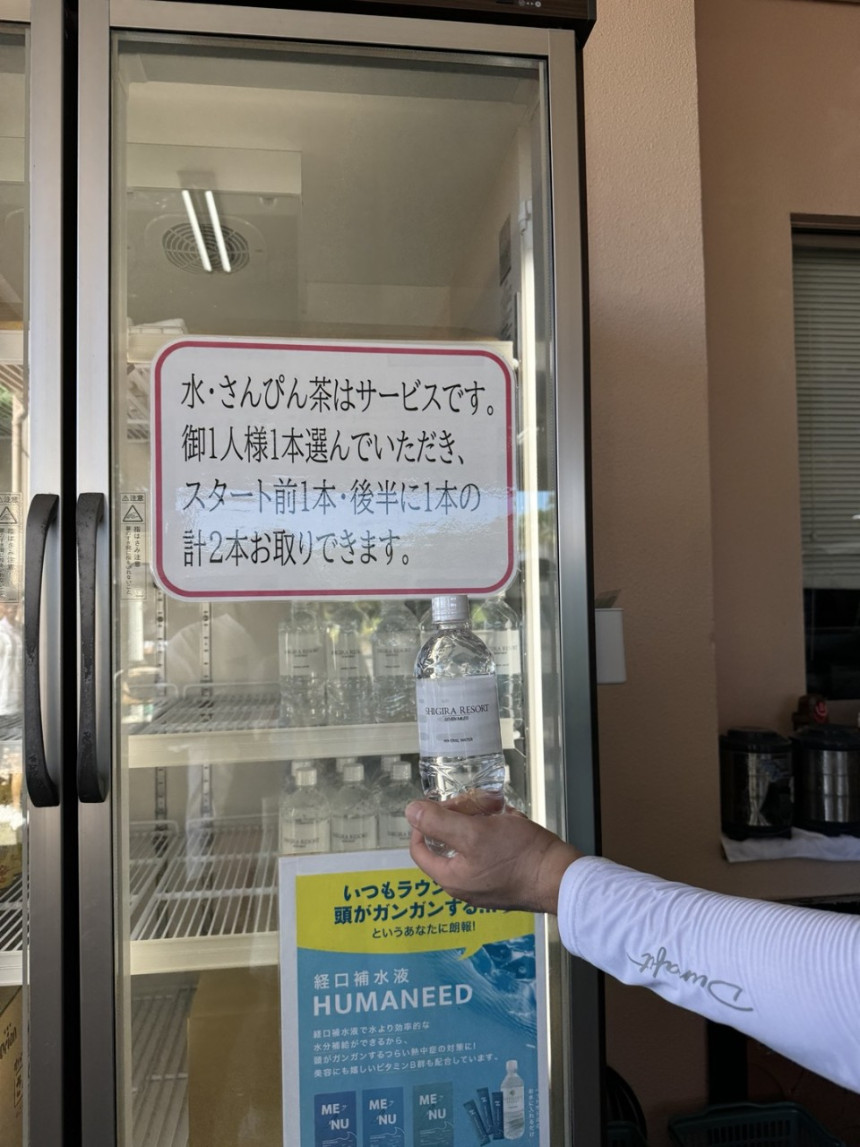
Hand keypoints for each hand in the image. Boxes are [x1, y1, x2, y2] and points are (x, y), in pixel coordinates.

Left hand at [405, 798, 582, 913]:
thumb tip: (410, 812)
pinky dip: (497, 831)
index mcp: (451, 878)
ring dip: (481, 820)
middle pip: (447, 842)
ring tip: (498, 808)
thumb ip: (438, 822)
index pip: (420, 848)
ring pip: (471, 842)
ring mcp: (485, 883)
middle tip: (477, 802)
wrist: (560, 877)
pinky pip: (490, 849)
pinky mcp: (504, 877)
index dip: (425, 822)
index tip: (440, 804)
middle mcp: (464, 885)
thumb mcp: (473, 833)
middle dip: (460, 815)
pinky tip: (510, 821)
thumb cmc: (518, 857)